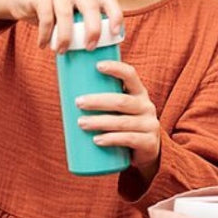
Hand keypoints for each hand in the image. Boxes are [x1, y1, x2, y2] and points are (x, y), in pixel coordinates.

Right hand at [0, 0, 122, 51]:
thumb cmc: (49, 12)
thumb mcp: (68, 15)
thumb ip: (81, 25)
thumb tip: (97, 54)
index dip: (116, 15)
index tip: (115, 34)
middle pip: (90, 6)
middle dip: (93, 29)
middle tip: (89, 48)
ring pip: (66, 13)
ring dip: (65, 36)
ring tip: (62, 51)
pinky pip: (46, 16)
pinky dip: (45, 34)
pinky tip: (43, 44)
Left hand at [75, 60, 160, 180]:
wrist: (147, 152)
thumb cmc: (124, 126)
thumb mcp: (119, 110)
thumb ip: (104, 100)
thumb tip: (68, 90)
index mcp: (139, 93)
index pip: (130, 75)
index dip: (116, 68)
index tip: (97, 66)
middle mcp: (147, 106)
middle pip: (121, 101)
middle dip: (98, 101)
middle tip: (78, 102)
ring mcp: (149, 125)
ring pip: (122, 122)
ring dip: (99, 122)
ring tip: (81, 123)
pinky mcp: (149, 143)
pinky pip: (129, 139)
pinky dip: (111, 139)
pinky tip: (97, 140)